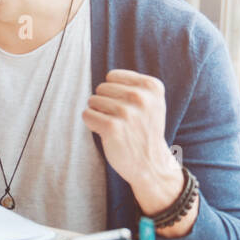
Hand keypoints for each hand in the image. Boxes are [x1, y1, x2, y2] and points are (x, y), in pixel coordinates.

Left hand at [82, 69, 182, 213]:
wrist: (151, 163)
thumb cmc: (144, 129)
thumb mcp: (151, 101)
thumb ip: (134, 84)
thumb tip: (107, 76)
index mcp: (152, 86)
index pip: (112, 76)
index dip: (113, 92)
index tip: (127, 106)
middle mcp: (141, 97)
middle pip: (101, 88)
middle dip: (104, 103)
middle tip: (120, 120)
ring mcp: (127, 112)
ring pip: (92, 101)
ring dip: (99, 114)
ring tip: (115, 126)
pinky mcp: (112, 127)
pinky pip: (87, 115)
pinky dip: (92, 123)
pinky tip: (106, 133)